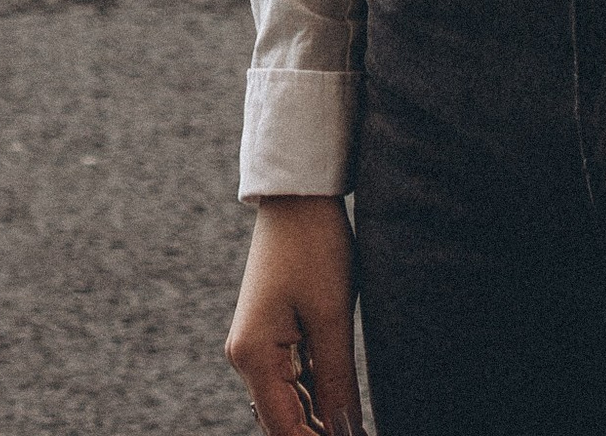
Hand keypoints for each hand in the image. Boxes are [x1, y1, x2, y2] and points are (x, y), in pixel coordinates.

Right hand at [226, 198, 361, 435]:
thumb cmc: (314, 248)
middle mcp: (245, 356)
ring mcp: (256, 344)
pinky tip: (345, 402)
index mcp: (253, 356)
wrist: (298, 194)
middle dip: (320, 433)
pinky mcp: (270, 332)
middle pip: (283, 419)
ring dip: (321, 416)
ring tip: (356, 425)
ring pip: (290, 400)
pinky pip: (293, 376)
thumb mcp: (332, 317)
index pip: (284, 429)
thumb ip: (337, 382)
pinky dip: (318, 391)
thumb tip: (346, 433)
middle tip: (359, 433)